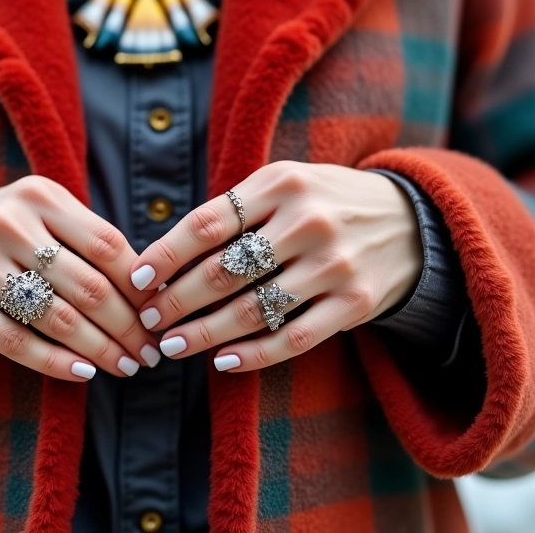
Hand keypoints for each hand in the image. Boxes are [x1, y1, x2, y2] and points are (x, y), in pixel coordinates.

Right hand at [0, 176, 159, 381]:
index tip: (161, 313)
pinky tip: (85, 374)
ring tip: (126, 366)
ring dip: (101, 350)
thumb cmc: (4, 234)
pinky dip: (57, 363)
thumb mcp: (41, 216)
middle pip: (89, 286)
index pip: (107, 245)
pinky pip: (17, 342)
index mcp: (39, 195)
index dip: (141, 285)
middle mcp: (7, 223)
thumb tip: (151, 290)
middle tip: (150, 352)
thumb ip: (87, 241)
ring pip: (58, 318)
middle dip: (129, 326)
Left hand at [129, 161, 422, 371]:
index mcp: (280, 183)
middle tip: (147, 318)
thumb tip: (166, 256)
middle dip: (176, 300)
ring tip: (171, 345)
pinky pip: (295, 338)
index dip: (164, 256)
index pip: (206, 224)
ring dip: (204, 333)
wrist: (409, 220)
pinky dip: (254, 355)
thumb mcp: (283, 182)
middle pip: (223, 271)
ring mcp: (335, 264)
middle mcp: (307, 221)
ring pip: (254, 310)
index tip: (136, 280)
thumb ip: (233, 209)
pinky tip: (222, 362)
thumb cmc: (324, 200)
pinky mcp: (355, 303)